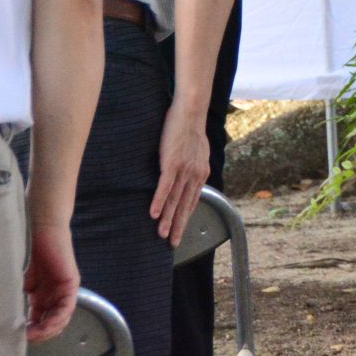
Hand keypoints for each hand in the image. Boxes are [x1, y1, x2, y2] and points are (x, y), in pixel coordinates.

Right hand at [24, 224, 78, 341]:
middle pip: (53, 324)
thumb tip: (8, 320)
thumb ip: (19, 299)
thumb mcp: (21, 283)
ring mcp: (65, 290)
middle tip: (25, 340)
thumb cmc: (28, 252)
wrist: (42, 230)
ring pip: (61, 319)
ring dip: (48, 331)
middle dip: (40, 335)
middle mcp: (56, 295)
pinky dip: (56, 319)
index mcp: (44, 296)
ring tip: (33, 336)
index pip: (42, 321)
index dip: (32, 332)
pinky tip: (45, 325)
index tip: (19, 339)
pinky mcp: (71, 284)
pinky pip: (67, 307)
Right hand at [152, 99, 210, 243]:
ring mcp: (185, 169)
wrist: (190, 111)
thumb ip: (192, 166)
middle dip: (178, 225)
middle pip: (185, 205)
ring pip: (175, 199)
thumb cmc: (189, 129)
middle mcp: (195, 174)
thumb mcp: (196, 151)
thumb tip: (186, 178)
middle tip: (172, 244)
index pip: (192, 200)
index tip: (179, 231)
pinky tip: (154, 214)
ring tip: (161, 235)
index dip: (186, 217)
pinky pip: (166, 186)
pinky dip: (160, 201)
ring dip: (168, 218)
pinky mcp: (173, 162)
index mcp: (201, 172)